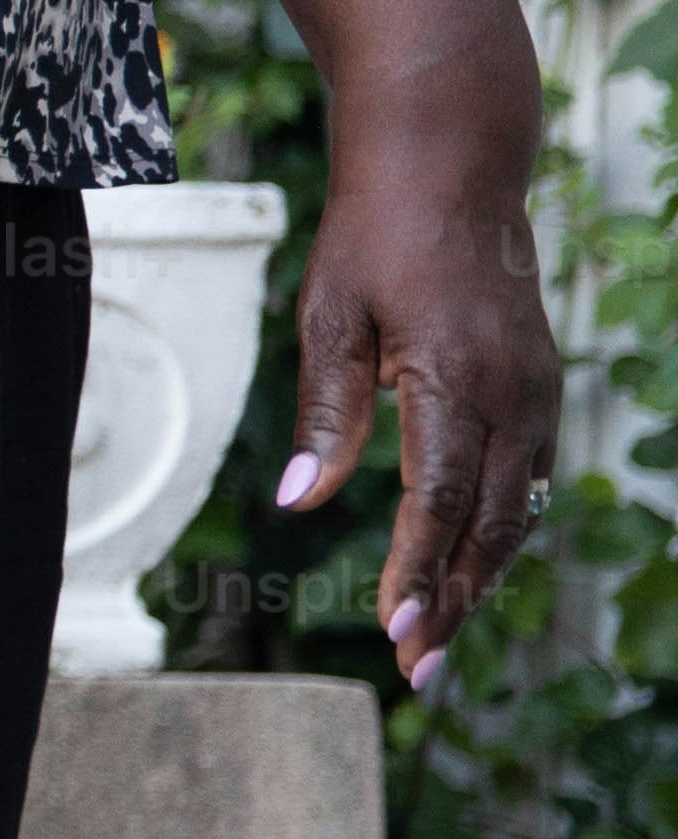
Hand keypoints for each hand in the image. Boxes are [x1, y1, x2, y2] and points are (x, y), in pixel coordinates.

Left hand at [278, 99, 561, 689]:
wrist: (451, 168)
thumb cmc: (373, 236)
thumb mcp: (328, 316)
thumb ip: (322, 413)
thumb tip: (297, 502)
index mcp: (455, 379)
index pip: (437, 504)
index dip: (417, 576)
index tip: (396, 634)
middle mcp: (513, 395)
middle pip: (486, 525)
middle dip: (452, 601)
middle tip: (414, 670)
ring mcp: (537, 392)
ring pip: (515, 509)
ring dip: (479, 575)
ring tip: (437, 635)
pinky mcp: (540, 387)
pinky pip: (525, 477)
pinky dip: (498, 528)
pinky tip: (467, 564)